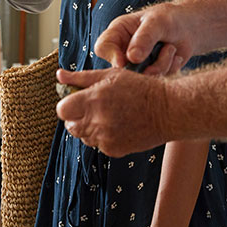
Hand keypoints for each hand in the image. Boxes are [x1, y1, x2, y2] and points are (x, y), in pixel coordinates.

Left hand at [55, 67, 169, 156]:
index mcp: (93, 100)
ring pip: (84, 137)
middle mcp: (97, 122)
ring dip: (89, 128)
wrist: (167, 110)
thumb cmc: (139, 88)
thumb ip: (81, 78)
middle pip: (70, 126)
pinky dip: (103, 137)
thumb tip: (59, 75)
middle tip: (92, 108)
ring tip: (108, 115)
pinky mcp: (114, 150)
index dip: (67, 105)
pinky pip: (99, 145)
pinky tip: (118, 125)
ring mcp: (105, 139)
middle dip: (76, 117)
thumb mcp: (109, 76)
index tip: (77, 100)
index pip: (62, 110)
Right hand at [94, 2, 192, 73]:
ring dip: (161, 65)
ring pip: (141, 77)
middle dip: (145, 64)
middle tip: (165, 51)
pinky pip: (156, 80)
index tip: (125, 62)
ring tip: (171, 49)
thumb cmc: (168, 19)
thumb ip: (144, 38)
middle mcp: (123, 51)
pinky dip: (169, 69)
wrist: (187, 28)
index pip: (102, 47)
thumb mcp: (157, 22)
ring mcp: (136, 65)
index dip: (111, 56)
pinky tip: (174, 56)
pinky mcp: (149, 75)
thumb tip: (132, 58)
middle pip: (120, 69)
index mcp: (117, 33)